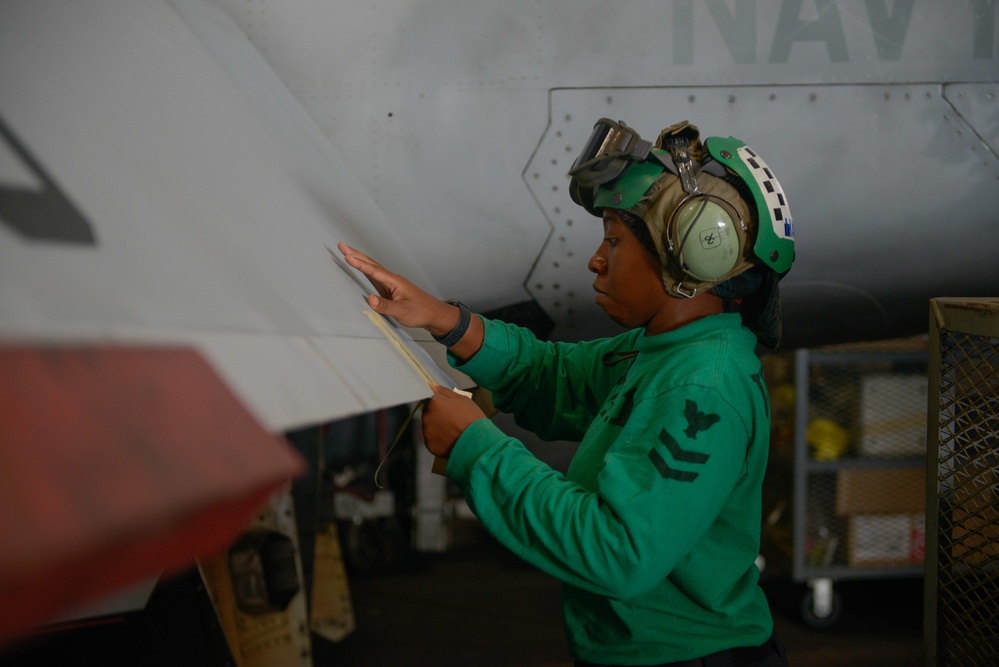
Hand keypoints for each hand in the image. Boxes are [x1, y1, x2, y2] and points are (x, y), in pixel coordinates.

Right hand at [338, 242, 454, 334]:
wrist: (434, 314)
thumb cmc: (421, 312)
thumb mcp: (403, 312)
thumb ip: (385, 306)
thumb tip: (370, 299)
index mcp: (394, 282)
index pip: (374, 271)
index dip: (360, 264)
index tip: (347, 256)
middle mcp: (391, 280)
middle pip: (371, 264)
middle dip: (356, 255)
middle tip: (341, 245)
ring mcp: (390, 284)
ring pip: (372, 269)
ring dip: (359, 260)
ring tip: (346, 252)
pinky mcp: (389, 289)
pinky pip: (374, 276)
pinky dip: (365, 269)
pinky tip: (360, 267)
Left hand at [422, 384, 485, 457]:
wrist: (477, 441)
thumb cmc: (472, 417)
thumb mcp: (462, 399)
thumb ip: (445, 392)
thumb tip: (432, 385)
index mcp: (434, 402)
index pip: (430, 401)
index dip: (439, 405)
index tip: (447, 410)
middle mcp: (427, 416)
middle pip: (428, 414)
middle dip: (436, 416)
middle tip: (451, 421)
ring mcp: (426, 432)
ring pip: (428, 427)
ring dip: (436, 428)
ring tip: (451, 431)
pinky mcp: (429, 445)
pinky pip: (431, 440)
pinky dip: (437, 440)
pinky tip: (448, 440)